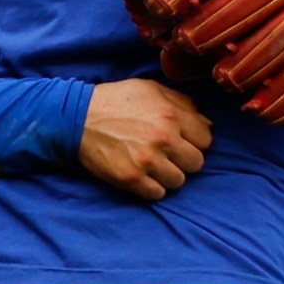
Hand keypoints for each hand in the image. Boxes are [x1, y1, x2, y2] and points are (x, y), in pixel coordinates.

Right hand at [77, 79, 210, 201]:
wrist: (77, 117)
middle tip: (168, 154)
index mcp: (171, 115)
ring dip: (168, 174)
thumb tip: (206, 123)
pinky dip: (152, 187)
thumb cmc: (116, 100)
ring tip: (154, 165)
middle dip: (184, 159)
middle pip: (196, 163)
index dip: (195, 140)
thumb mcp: (150, 89)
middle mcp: (163, 139)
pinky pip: (157, 193)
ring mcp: (147, 161)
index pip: (206, 139)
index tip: (183, 140)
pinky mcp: (131, 178)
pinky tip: (143, 175)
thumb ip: (182, 103)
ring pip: (178, 181)